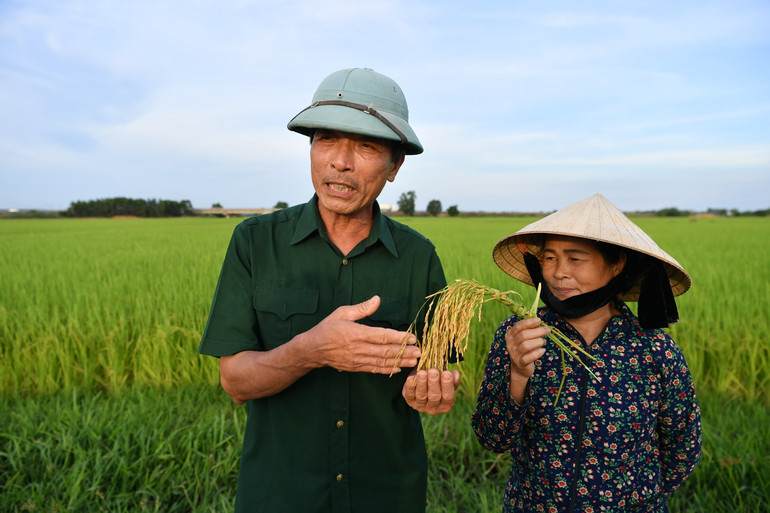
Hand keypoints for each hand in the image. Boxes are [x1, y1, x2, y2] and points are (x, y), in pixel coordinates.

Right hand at [303, 295, 420, 374]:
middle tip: (420, 351)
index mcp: (356, 333)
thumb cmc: (328, 328)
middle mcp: (358, 348)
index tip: (412, 337)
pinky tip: (399, 368)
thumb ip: (362, 308)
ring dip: (400, 361)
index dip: (399, 337)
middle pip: (386, 351)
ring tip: (415, 360)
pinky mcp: (356, 367)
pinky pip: (375, 369)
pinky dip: (388, 370)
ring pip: (383, 362)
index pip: (382, 336)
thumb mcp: (343, 312)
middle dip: (405, 351)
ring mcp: (357, 360)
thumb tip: (377, 299)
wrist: (313, 349)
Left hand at [402, 368, 460, 414]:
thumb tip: (455, 374)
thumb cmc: (438, 382)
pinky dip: (409, 386)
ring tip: (422, 372)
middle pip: (434, 397)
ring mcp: (421, 406)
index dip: (447, 385)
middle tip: (433, 371)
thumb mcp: (446, 380)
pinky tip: (411, 378)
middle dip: (434, 383)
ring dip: (422, 383)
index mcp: (446, 404)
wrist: (423, 385)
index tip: (446, 373)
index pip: (448, 396)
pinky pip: (409, 394)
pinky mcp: (410, 401)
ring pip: (421, 395)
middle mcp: (434, 408)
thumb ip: (452, 378)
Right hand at [505, 317, 547, 402]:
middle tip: (547, 330)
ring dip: (538, 341)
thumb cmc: (524, 348)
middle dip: (537, 331)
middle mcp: (510, 344)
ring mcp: (514, 354)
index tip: (539, 320)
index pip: (518, 326)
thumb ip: (528, 329)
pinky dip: (537, 353)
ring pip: (526, 345)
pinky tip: (543, 350)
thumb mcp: (523, 338)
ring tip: (544, 341)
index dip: (529, 322)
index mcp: (510, 335)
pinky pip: (528, 358)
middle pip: (523, 335)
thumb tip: (539, 320)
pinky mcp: (520, 363)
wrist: (520, 367)